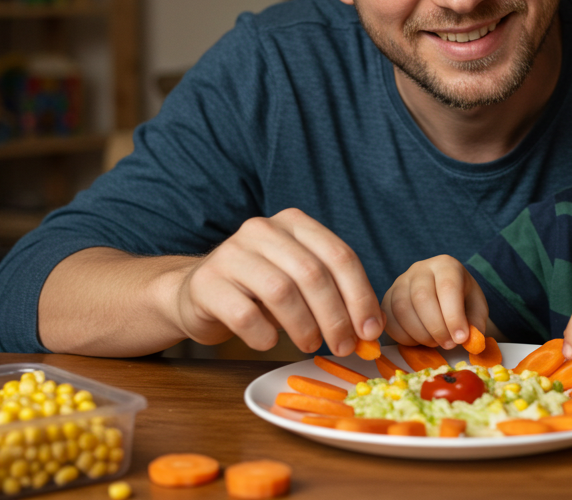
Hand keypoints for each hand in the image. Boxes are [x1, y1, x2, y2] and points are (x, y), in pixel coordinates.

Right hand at [170, 208, 383, 356]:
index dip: (360, 296)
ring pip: (281, 292)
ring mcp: (230, 254)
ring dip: (304, 327)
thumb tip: (372, 329)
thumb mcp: (301, 284)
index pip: (339, 255)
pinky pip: (245, 315)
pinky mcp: (207, 283)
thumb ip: (336, 297)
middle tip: (344, 347)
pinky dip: (264, 335)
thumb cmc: (260, 292)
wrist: (198, 294)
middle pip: (313, 274)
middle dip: (336, 317)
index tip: (370, 331)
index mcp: (293, 224)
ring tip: (309, 344)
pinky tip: (268, 341)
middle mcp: (262, 230)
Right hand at [381, 255, 487, 349]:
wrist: (442, 298)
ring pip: (402, 310)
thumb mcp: (476, 309)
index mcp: (446, 265)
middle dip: (437, 328)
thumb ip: (476, 324)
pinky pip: (390, 321)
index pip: (447, 287)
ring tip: (436, 342)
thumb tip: (469, 341)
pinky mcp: (387, 299)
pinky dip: (405, 337)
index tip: (461, 338)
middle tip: (448, 344)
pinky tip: (420, 340)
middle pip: (422, 297)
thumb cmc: (462, 302)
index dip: (454, 316)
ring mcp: (400, 282)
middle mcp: (420, 269)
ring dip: (420, 334)